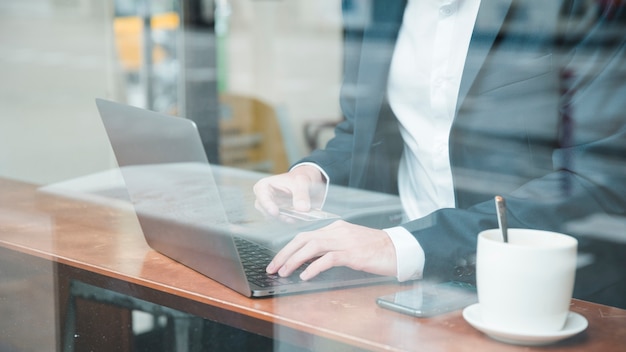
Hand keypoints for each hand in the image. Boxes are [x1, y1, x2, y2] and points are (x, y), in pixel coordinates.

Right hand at [253, 165, 325, 217]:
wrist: (307, 183)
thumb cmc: (300, 178)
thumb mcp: (303, 182)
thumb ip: (302, 195)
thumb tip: (302, 209)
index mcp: (265, 185)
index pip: (260, 195)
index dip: (266, 204)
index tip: (275, 212)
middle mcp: (265, 198)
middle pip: (264, 209)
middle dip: (276, 215)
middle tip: (289, 218)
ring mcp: (271, 207)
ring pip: (272, 217)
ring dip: (283, 219)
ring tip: (296, 217)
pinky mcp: (279, 215)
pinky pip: (280, 221)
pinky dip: (288, 221)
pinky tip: (297, 218)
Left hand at [266, 220, 397, 279]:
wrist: (398, 249)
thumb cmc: (375, 249)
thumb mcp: (350, 244)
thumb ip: (331, 248)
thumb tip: (309, 261)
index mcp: (335, 227)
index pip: (305, 235)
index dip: (288, 248)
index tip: (277, 261)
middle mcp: (338, 231)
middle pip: (303, 239)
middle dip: (285, 253)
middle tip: (273, 267)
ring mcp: (345, 241)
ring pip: (312, 247)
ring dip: (294, 260)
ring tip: (285, 272)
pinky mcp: (353, 254)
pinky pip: (328, 259)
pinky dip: (314, 267)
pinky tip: (305, 276)